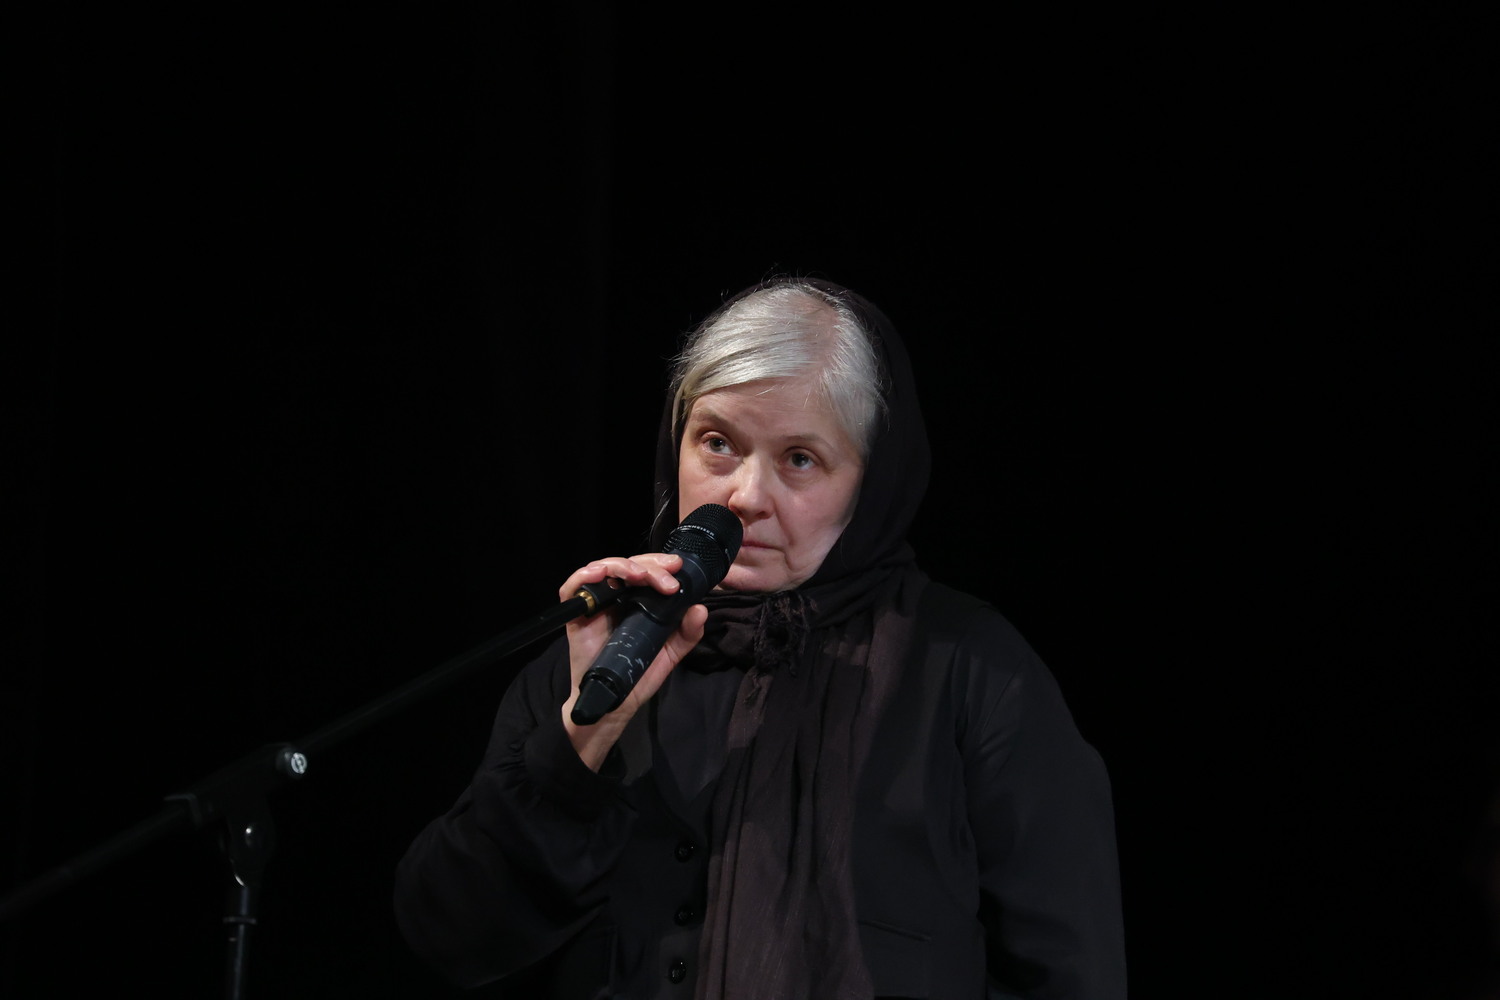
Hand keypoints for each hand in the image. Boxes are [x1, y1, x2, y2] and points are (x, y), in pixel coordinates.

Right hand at [557, 554, 707, 769]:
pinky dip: (583, 575)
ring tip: (640, 576)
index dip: (660, 564)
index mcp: (638, 600)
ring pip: (603, 568)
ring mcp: (595, 604)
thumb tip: (700, 609)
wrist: (614, 703)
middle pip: (628, 564)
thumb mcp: (670, 653)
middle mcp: (616, 597)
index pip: (647, 570)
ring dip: (623, 566)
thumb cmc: (638, 675)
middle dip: (650, 565)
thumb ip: (687, 633)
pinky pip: (572, 588)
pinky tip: (599, 574)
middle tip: (668, 576)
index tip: (678, 567)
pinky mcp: (577, 616)